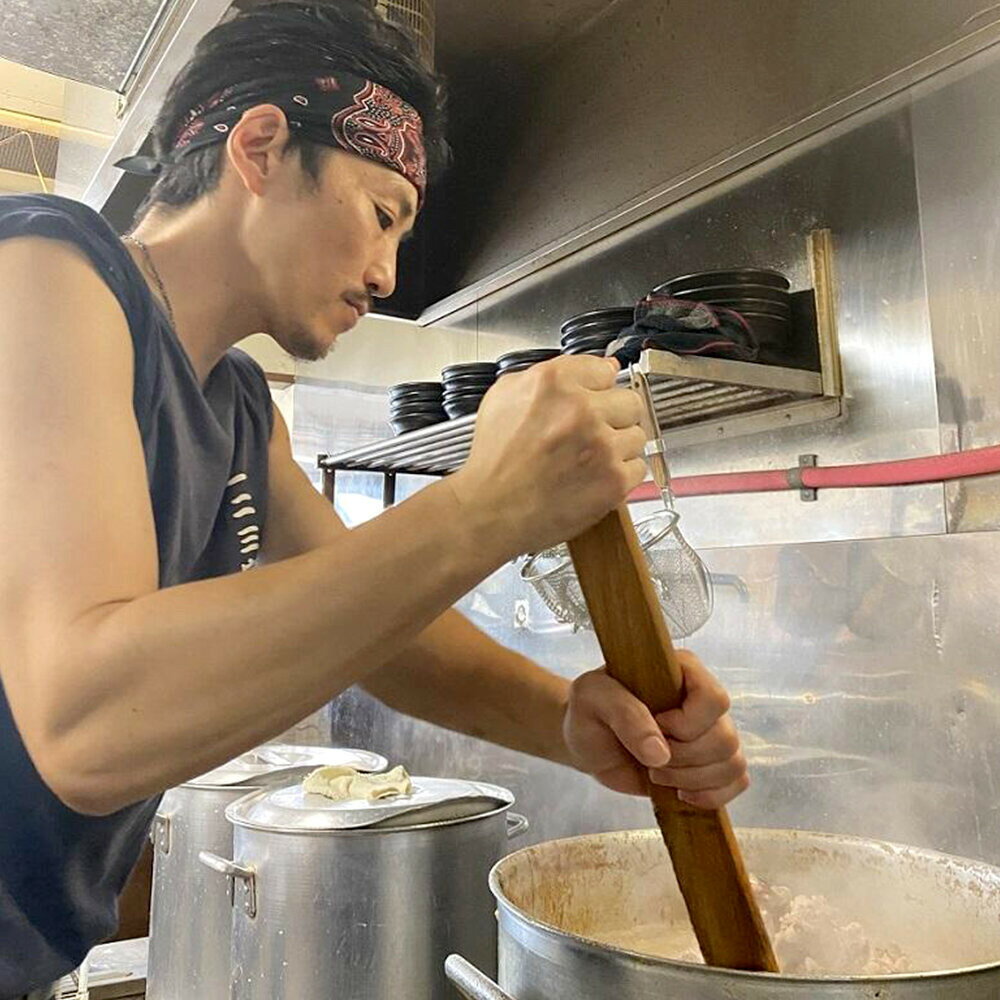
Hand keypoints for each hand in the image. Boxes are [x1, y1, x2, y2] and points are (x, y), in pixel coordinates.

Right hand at [447, 356, 645, 557]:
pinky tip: (594, 478)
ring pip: (637, 435)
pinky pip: (638, 468)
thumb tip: (598, 367)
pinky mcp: (614, 480)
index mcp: (554, 383)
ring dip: (618, 447)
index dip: (596, 389)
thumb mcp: (505, 398)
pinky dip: (620, 476)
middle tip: (590, 434)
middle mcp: (580, 410)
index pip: (605, 369)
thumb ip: (550, 375)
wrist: (490, 511)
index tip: (593, 400)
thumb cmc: (494, 462)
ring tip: (589, 460)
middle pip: (629, 401)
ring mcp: (601, 445)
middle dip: (613, 416)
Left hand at [563, 651, 748, 808]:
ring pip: (732, 763)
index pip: (714, 699)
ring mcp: (709, 733)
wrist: (587, 744)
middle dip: (683, 759)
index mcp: (681, 671)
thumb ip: (624, 714)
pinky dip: (711, 795)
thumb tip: (660, 753)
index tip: (656, 726)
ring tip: (658, 775)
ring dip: (693, 780)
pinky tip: (680, 793)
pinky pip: (736, 782)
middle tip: (648, 760)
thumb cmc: (589, 711)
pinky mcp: (709, 764)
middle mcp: (702, 700)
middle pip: (725, 739)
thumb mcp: (592, 698)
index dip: (687, 724)